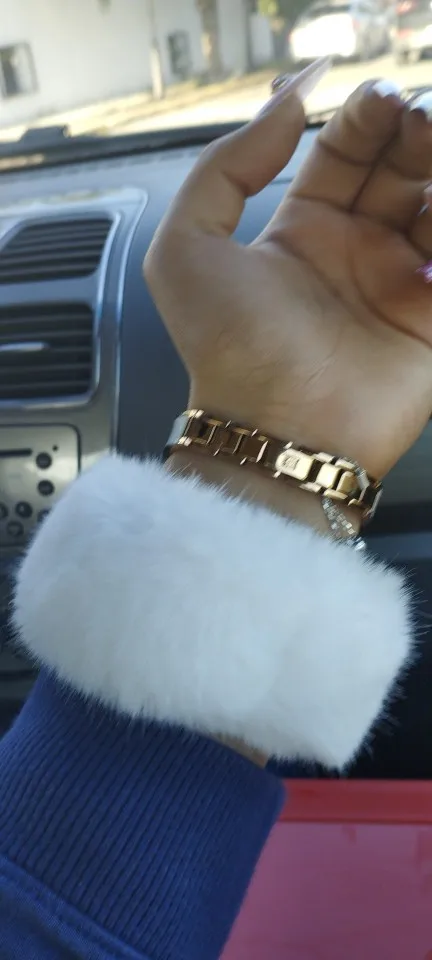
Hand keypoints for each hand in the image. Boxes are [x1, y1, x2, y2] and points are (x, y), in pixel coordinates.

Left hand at [144, 64, 431, 478]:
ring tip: (431, 148)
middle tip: (414, 116)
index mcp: (300, 232)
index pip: (343, 155)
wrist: (275, 430)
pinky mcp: (430, 319)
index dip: (363, 120)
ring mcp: (395, 285)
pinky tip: (431, 217)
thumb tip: (284, 104)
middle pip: (397, 171)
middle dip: (410, 134)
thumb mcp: (184, 247)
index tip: (376, 97)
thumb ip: (223, 167)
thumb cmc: (226, 349)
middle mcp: (352, 253)